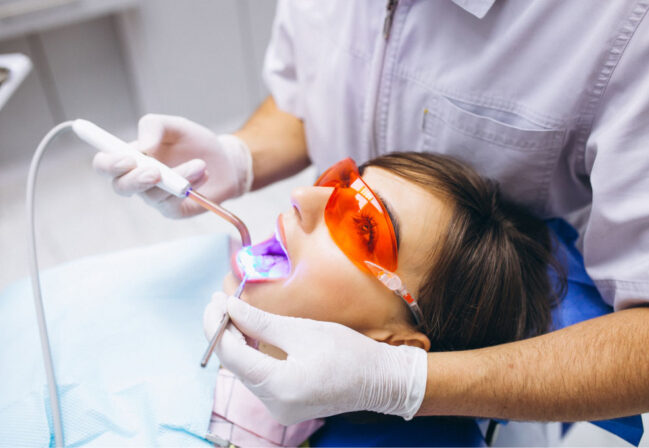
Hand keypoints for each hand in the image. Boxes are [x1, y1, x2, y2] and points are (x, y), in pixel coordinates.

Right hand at [92, 114, 252, 217]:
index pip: (105, 164)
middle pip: (120, 187)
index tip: (127, 158)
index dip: (108, 163)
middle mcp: (138, 180)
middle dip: (136, 180)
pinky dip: (189, 185)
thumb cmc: (195, 142)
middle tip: (155, 172)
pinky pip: (172, 202)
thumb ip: (153, 127)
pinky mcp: (173, 210)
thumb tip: (142, 147)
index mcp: (132, 157)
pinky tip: (204, 174)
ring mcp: (155, 197)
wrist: (226, 161)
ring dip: (178, 177)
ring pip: (153, 194)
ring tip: (200, 164)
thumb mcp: (175, 126)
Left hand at [203, 293, 427, 424]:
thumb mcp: (302, 330)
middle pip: (235, 365)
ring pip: (244, 372)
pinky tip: (248, 334)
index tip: (214, 301)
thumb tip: (229, 308)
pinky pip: (258, 378)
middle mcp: (274, 404)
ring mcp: (278, 409)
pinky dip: (250, 356)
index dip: (217, 326)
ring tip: (231, 312)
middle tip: (220, 301)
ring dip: (235, 343)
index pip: (231, 355)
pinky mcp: (284, 406)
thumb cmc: (348, 352)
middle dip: (223, 332)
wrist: (380, 380)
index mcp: (279, 386)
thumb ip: (260, 322)